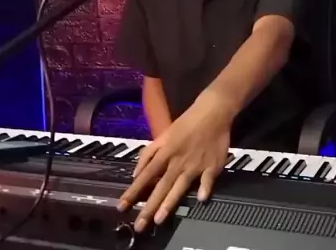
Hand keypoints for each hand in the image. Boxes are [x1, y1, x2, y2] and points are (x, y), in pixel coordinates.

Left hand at [117, 91, 233, 231]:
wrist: (212, 112)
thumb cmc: (187, 123)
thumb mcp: (163, 135)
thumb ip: (148, 154)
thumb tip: (136, 174)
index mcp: (165, 152)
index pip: (145, 175)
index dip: (133, 191)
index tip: (123, 205)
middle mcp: (178, 161)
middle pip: (160, 186)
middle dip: (149, 206)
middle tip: (140, 224)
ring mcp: (195, 164)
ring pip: (179, 186)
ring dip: (169, 202)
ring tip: (160, 219)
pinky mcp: (212, 165)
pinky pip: (207, 179)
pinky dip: (204, 188)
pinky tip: (201, 198)